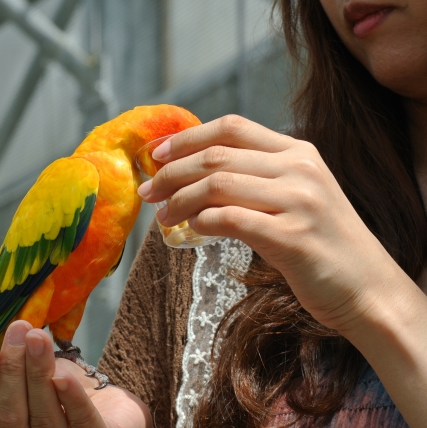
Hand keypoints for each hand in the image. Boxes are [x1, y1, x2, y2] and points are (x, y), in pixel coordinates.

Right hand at [0, 321, 150, 427]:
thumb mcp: (23, 383)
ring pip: (43, 417)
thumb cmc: (59, 395)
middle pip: (10, 415)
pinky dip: (71, 399)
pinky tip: (62, 375)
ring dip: (38, 373)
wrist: (110, 409)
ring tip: (37, 337)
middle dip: (11, 368)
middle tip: (18, 328)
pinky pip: (82, 422)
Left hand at [137, 114, 408, 332]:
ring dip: (180, 200)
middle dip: (172, 172)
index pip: (231, 127)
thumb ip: (256, 178)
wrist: (368, 289)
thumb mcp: (296, 196)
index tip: (157, 154)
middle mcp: (300, 169)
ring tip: (163, 216)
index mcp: (298, 152)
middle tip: (149, 192)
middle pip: (217, 155)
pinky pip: (230, 219)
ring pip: (218, 184)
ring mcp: (299, 201)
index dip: (187, 137)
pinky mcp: (293, 237)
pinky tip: (190, 230)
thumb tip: (194, 175)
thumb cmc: (322, 245)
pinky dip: (201, 222)